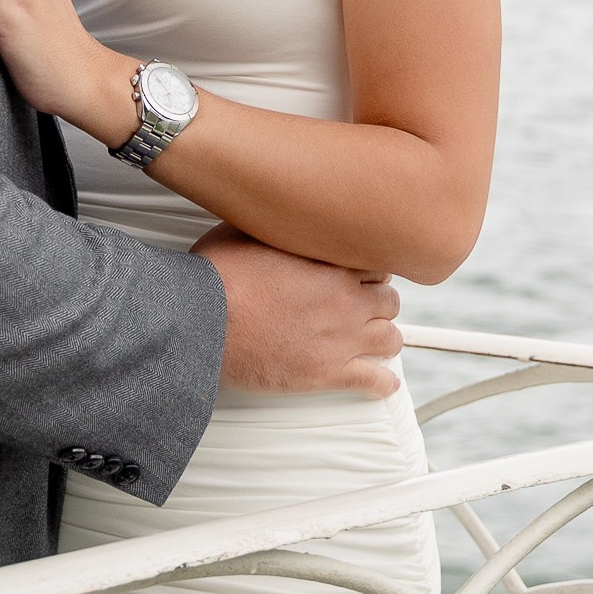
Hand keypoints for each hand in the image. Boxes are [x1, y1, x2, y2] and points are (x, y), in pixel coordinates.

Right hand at [201, 228, 404, 398]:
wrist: (203, 322)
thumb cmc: (218, 279)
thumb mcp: (246, 231)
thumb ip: (274, 226)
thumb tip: (274, 211)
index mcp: (330, 265)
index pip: (375, 266)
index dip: (369, 273)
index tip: (362, 279)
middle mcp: (343, 301)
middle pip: (387, 301)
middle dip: (380, 304)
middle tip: (367, 308)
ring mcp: (338, 339)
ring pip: (389, 339)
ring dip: (384, 339)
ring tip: (377, 341)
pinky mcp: (325, 373)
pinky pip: (372, 380)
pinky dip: (382, 382)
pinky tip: (383, 382)